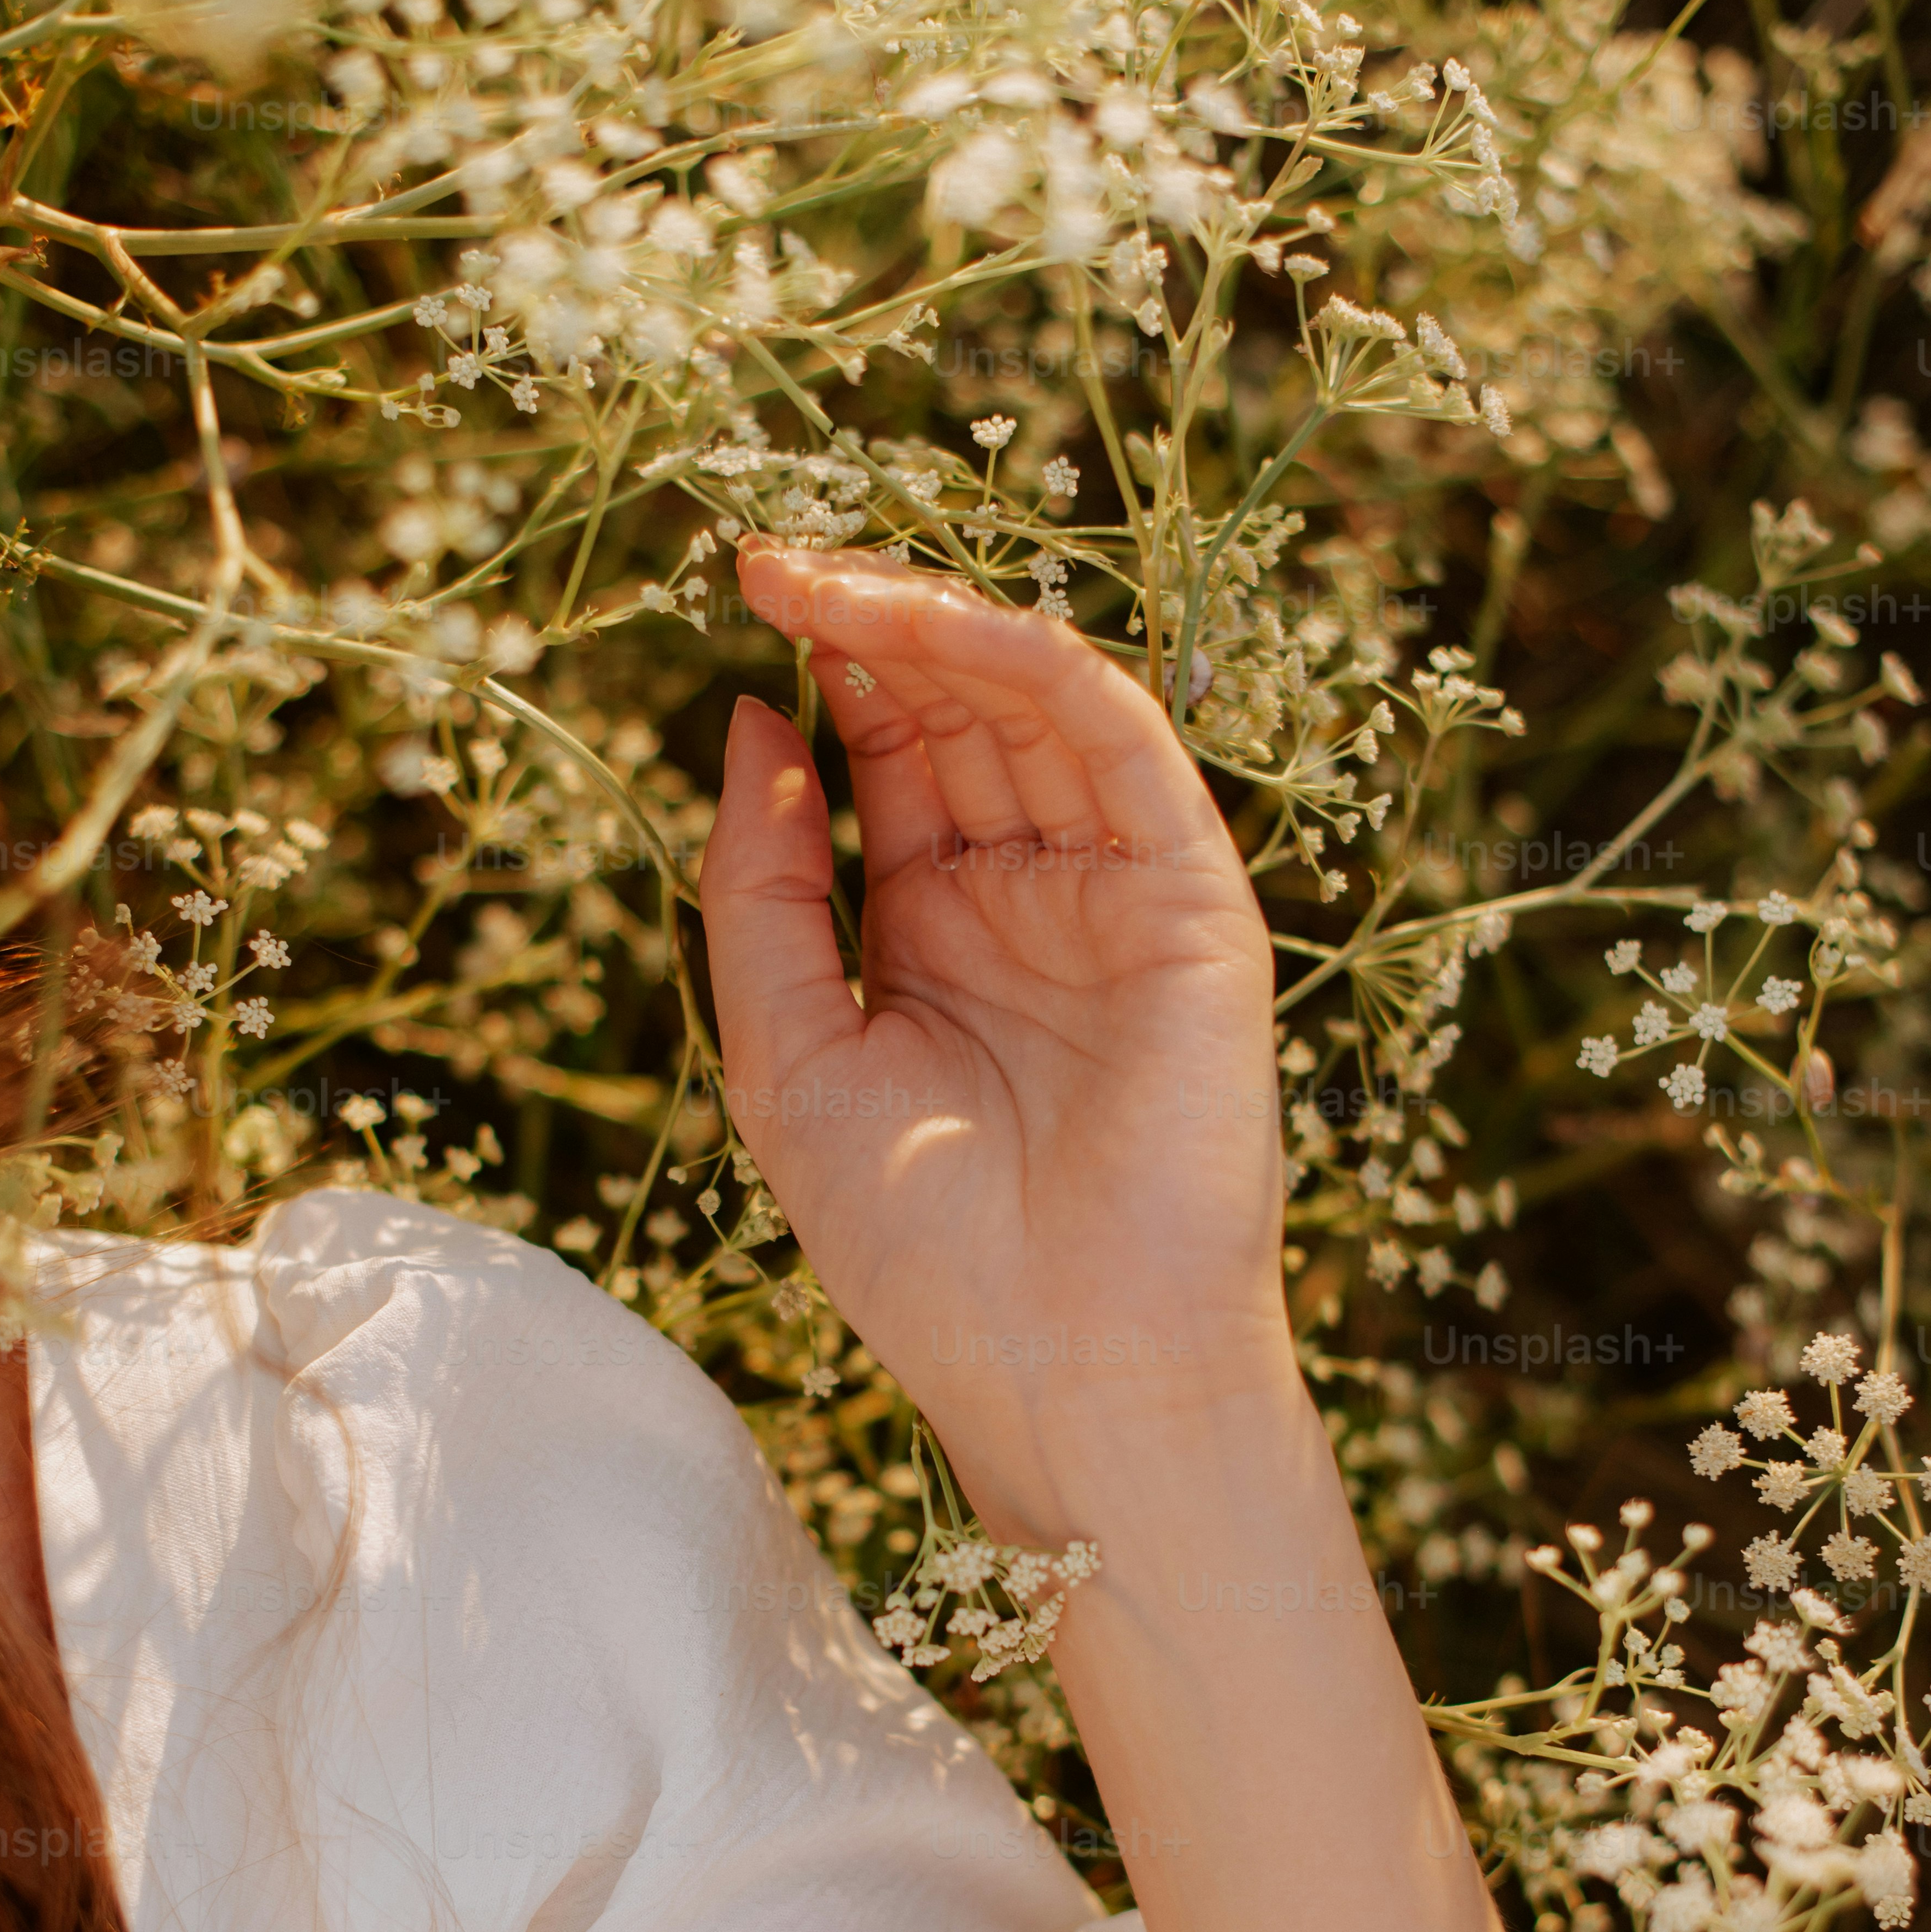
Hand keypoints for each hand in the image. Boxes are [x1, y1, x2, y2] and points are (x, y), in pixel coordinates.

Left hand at [699, 546, 1291, 1539]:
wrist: (1063, 1369)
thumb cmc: (921, 1251)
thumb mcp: (785, 1055)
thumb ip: (762, 891)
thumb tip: (755, 721)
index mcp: (938, 937)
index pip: (887, 761)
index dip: (821, 673)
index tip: (740, 600)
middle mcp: (1030, 899)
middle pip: (955, 713)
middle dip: (865, 627)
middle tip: (769, 562)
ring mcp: (1115, 894)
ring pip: (1032, 707)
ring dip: (931, 626)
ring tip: (821, 582)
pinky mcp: (1190, 903)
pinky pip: (1118, 744)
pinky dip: (1031, 667)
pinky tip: (933, 631)